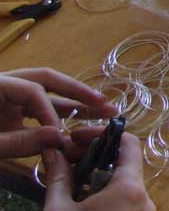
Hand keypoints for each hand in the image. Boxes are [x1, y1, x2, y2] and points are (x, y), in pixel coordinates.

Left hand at [0, 69, 114, 158]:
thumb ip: (19, 142)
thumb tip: (58, 138)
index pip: (34, 90)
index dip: (49, 111)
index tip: (58, 134)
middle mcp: (8, 85)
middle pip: (48, 80)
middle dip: (78, 92)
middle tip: (104, 102)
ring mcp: (8, 97)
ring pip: (47, 94)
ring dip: (74, 103)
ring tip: (104, 110)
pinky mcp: (8, 111)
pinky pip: (37, 109)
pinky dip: (57, 117)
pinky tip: (77, 125)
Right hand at [43, 133, 154, 210]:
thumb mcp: (59, 210)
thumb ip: (58, 178)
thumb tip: (52, 151)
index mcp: (130, 188)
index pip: (128, 143)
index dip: (102, 133)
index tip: (76, 137)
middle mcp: (144, 198)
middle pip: (122, 163)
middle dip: (93, 155)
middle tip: (65, 157)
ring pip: (121, 182)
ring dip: (96, 175)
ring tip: (68, 178)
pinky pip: (123, 199)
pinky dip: (103, 192)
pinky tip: (79, 197)